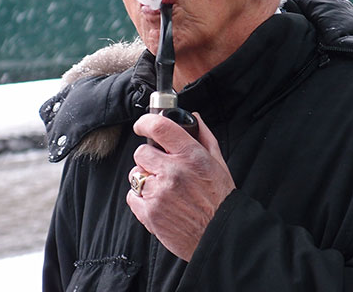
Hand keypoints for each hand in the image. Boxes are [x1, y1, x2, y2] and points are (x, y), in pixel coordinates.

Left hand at [126, 112, 234, 260]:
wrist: (219, 236)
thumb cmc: (220, 199)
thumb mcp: (218, 163)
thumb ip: (204, 136)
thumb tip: (194, 117)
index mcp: (190, 155)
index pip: (159, 127)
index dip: (146, 122)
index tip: (143, 125)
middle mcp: (172, 172)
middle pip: (141, 151)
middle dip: (149, 158)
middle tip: (163, 167)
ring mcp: (158, 192)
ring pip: (135, 174)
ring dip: (145, 179)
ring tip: (164, 189)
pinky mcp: (149, 212)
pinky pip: (132, 196)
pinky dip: (141, 198)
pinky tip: (159, 202)